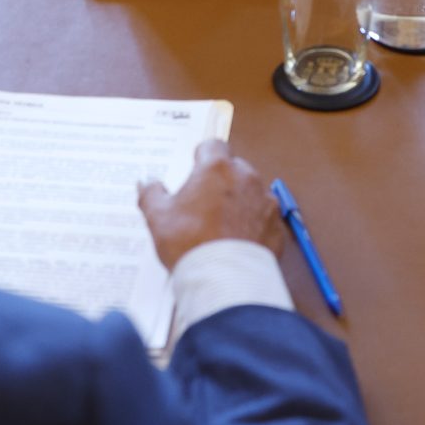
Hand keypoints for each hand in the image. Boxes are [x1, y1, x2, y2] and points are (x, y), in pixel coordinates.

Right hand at [137, 138, 283, 270]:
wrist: (224, 279)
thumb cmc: (190, 242)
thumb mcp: (158, 218)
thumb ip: (151, 194)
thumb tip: (146, 182)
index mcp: (217, 168)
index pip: (212, 145)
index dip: (202, 157)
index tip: (194, 172)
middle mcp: (246, 177)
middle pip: (234, 168)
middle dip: (221, 181)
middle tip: (204, 204)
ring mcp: (266, 201)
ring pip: (251, 192)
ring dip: (239, 201)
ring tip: (222, 226)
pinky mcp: (277, 225)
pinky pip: (264, 217)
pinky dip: (254, 224)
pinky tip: (239, 241)